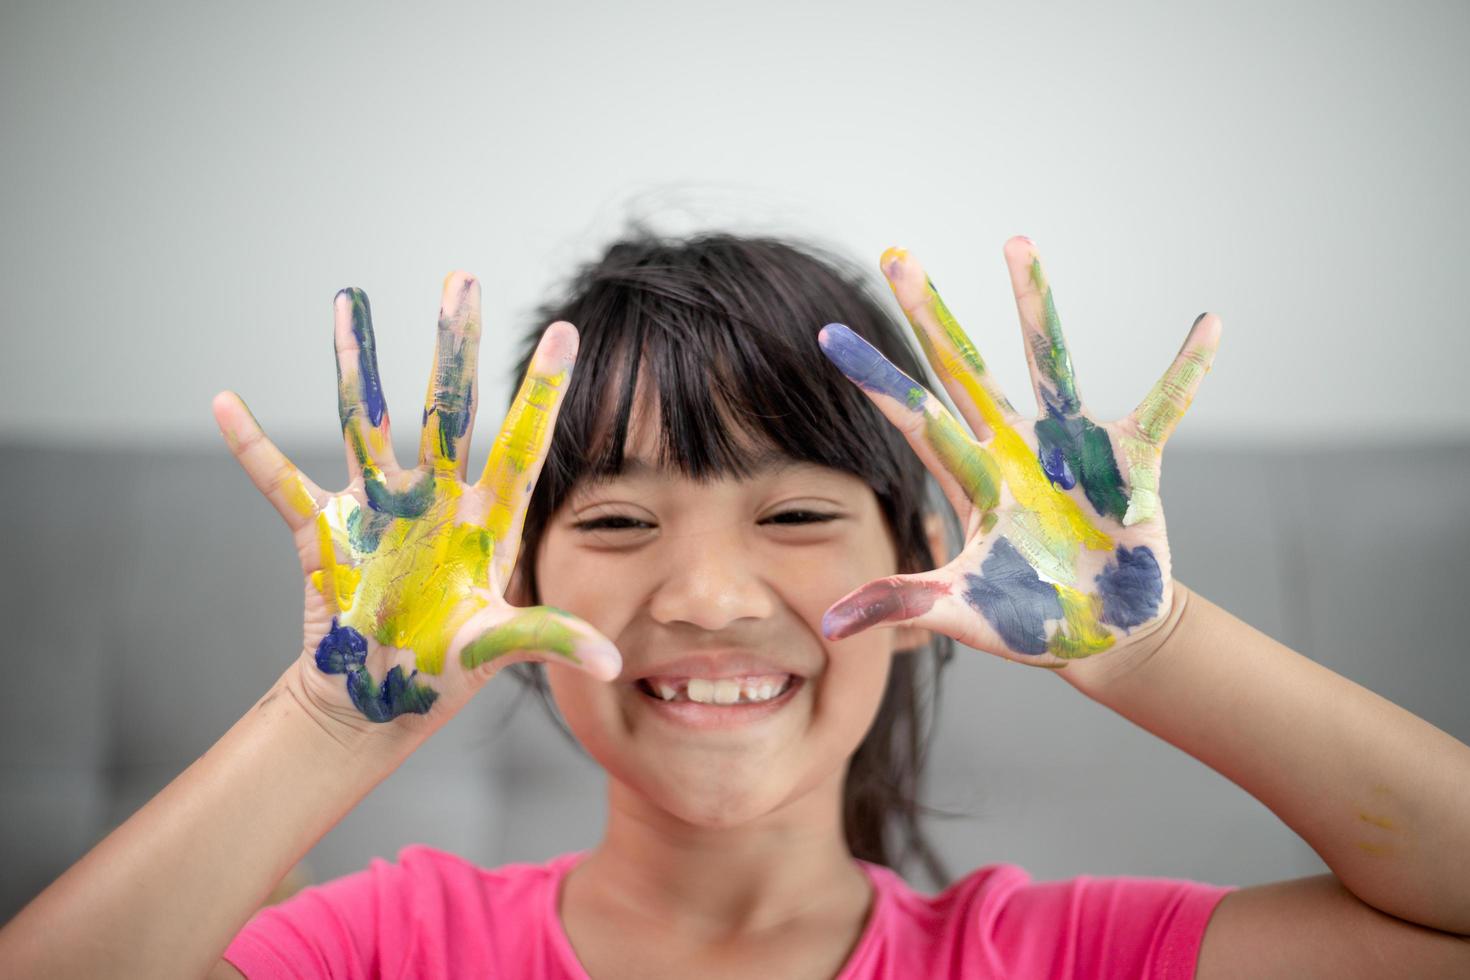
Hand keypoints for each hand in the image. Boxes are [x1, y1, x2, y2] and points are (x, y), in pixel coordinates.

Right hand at [213, 272, 620, 729]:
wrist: (380, 696)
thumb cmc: (447, 670)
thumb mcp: (498, 648)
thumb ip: (549, 640)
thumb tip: (610, 665)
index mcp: (486, 518)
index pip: (522, 442)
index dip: (541, 391)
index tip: (563, 330)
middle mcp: (434, 497)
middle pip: (446, 407)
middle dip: (453, 345)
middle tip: (461, 278)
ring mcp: (378, 508)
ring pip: (363, 419)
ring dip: (353, 361)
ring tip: (349, 299)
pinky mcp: (324, 531)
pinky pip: (279, 481)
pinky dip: (251, 446)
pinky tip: (225, 403)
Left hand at [817, 238, 1219, 666]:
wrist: (1101, 634)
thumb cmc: (1026, 621)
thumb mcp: (961, 612)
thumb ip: (904, 602)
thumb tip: (830, 622)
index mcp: (970, 479)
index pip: (912, 416)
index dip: (874, 377)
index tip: (828, 333)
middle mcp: (1012, 448)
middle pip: (963, 369)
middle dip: (932, 316)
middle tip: (897, 256)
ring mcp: (1069, 448)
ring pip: (1048, 360)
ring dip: (1033, 304)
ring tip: (1016, 241)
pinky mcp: (1129, 461)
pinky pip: (1163, 407)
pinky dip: (1186, 372)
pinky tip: (1209, 325)